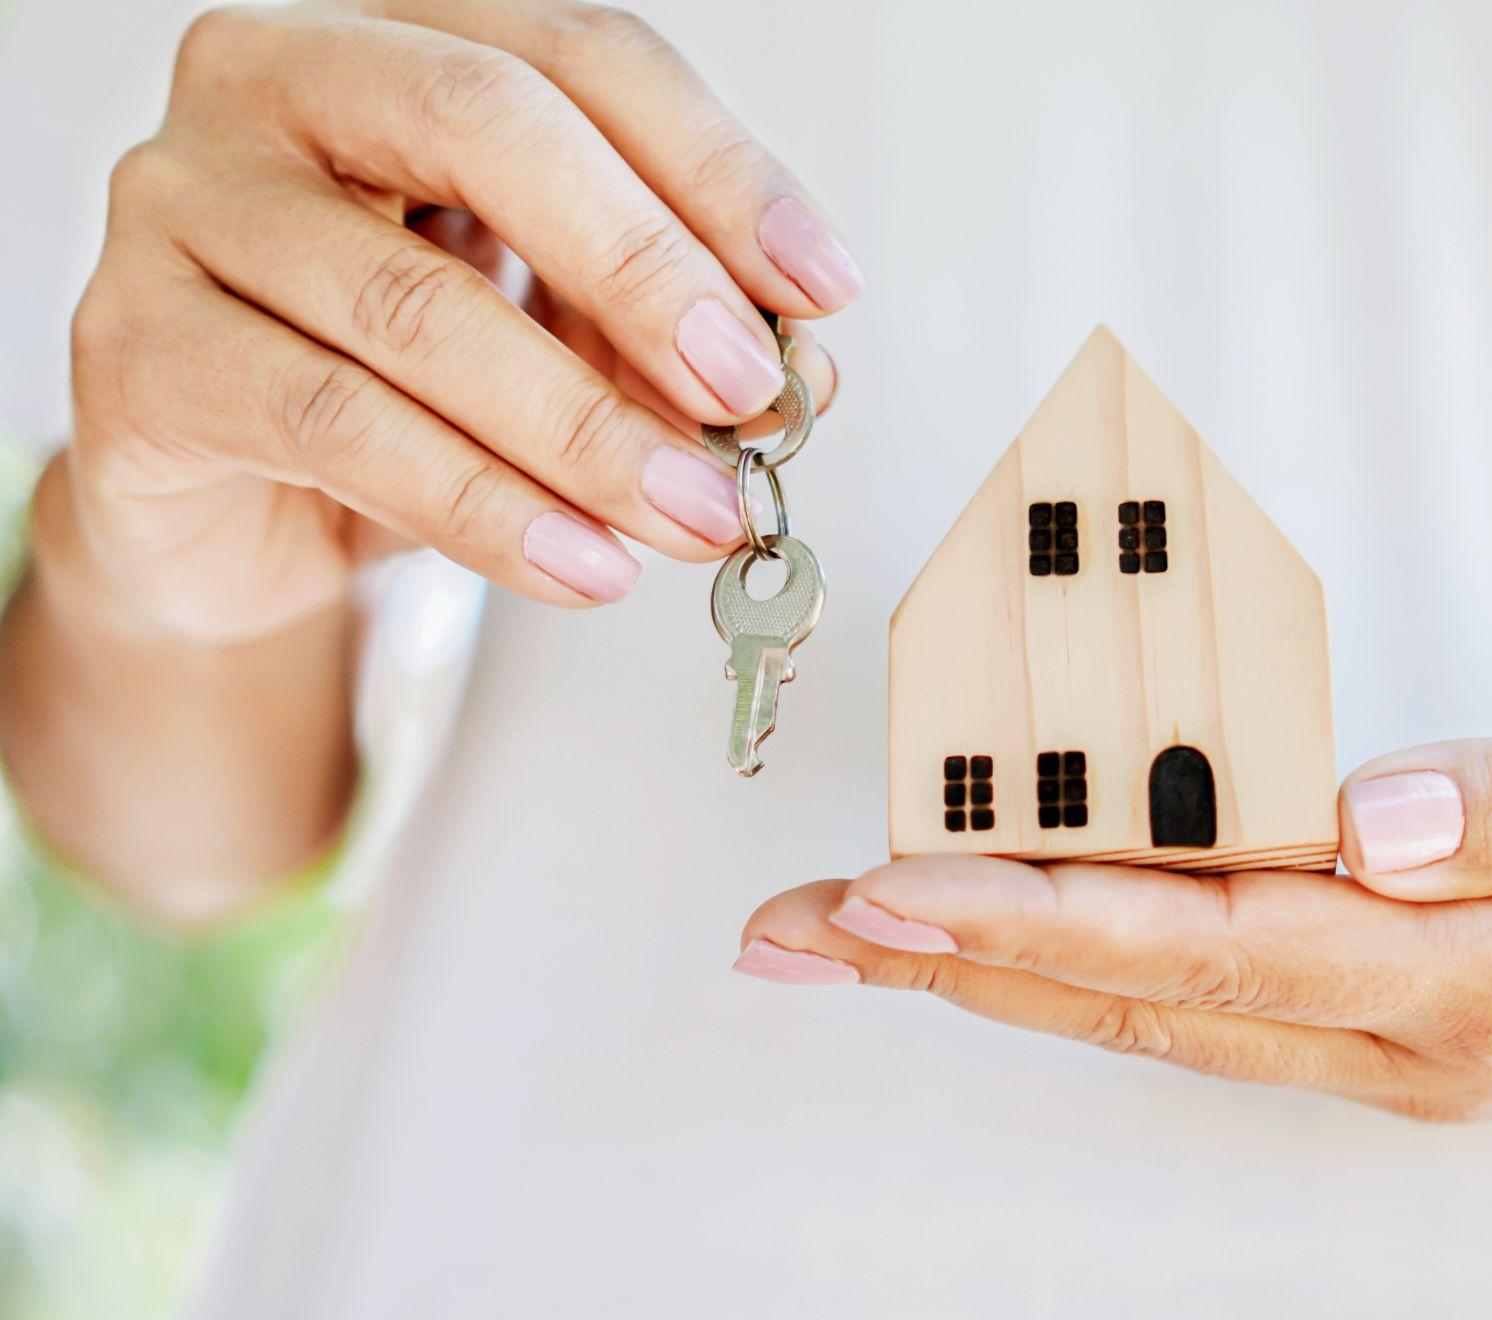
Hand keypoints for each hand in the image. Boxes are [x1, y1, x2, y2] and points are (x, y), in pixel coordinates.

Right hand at [53, 0, 853, 639]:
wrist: (235, 515)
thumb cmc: (402, 391)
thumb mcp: (559, 341)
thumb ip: (666, 336)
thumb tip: (796, 375)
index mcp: (398, 42)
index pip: (580, 56)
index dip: (717, 169)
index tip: (821, 287)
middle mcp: (273, 83)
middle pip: (491, 127)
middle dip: (649, 270)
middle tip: (748, 389)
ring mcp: (184, 206)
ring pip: (416, 303)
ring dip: (585, 425)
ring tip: (691, 512)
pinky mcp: (136, 351)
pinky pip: (337, 426)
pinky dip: (484, 507)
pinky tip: (582, 561)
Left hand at [744, 701, 1491, 1119]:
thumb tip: (1352, 811)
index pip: (1231, 947)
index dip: (1053, 914)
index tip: (899, 882)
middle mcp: (1428, 1042)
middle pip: (1154, 1000)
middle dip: (966, 955)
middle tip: (803, 926)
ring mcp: (1413, 1046)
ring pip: (1169, 1012)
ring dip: (1005, 968)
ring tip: (860, 932)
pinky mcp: (1413, 1020)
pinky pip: (1224, 996)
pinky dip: (1099, 964)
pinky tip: (1025, 936)